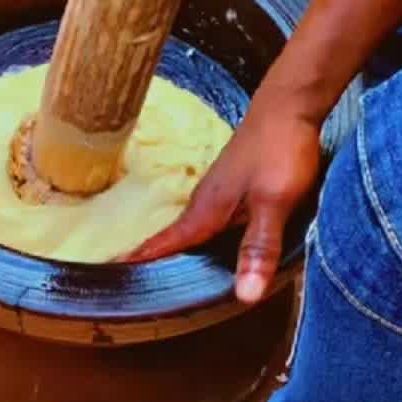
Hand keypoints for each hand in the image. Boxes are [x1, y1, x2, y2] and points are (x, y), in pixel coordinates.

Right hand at [125, 93, 322, 301]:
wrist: (291, 103)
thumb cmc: (279, 149)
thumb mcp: (273, 203)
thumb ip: (259, 248)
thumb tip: (244, 297)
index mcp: (206, 211)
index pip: (162, 244)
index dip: (136, 261)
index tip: (109, 278)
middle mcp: (206, 204)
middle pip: (172, 241)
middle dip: (150, 261)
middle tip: (129, 286)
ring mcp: (221, 194)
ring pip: (193, 231)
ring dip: (176, 250)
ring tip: (162, 272)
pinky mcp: (237, 188)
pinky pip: (212, 223)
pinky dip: (203, 238)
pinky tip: (213, 246)